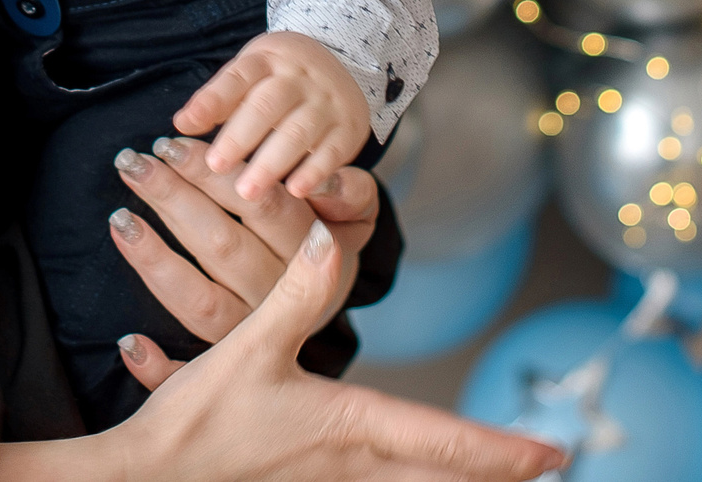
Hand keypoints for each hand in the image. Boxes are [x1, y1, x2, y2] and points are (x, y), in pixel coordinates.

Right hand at [0, 209, 561, 481]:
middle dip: (495, 471)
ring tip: (494, 472)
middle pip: (442, 474)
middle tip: (548, 465)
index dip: (501, 447)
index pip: (442, 440)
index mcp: (347, 427)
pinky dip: (408, 479)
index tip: (554, 451)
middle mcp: (349, 463)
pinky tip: (403, 472)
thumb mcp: (248, 347)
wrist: (147, 475)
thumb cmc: (199, 420)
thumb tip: (334, 242)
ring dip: (454, 477)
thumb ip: (295, 294)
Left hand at [110, 135, 380, 342]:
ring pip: (201, 300)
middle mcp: (284, 301)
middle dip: (173, 199)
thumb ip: (346, 190)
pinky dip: (156, 364)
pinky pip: (188, 371)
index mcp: (316, 257)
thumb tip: (319, 181)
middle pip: (224, 246)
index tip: (172, 144)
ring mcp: (253, 337)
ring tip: (119, 219)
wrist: (331, 287)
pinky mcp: (226, 367)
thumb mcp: (354, 206)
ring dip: (155, 260)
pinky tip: (129, 340)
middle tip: (133, 163)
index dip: (215, 174)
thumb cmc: (329, 227)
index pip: (264, 206)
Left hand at [173, 30, 372, 201]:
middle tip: (215, 166)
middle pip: (267, 105)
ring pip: (298, 131)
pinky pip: (332, 151)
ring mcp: (327, 101)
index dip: (211, 101)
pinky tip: (295, 193)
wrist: (339, 63)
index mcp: (267, 59)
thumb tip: (181, 125)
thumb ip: (216, 101)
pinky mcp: (349, 127)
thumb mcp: (247, 77)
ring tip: (246, 191)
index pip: (237, 77)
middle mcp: (299, 77)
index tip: (184, 126)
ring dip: (272, 163)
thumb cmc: (277, 79)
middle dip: (240, 138)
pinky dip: (314, 173)